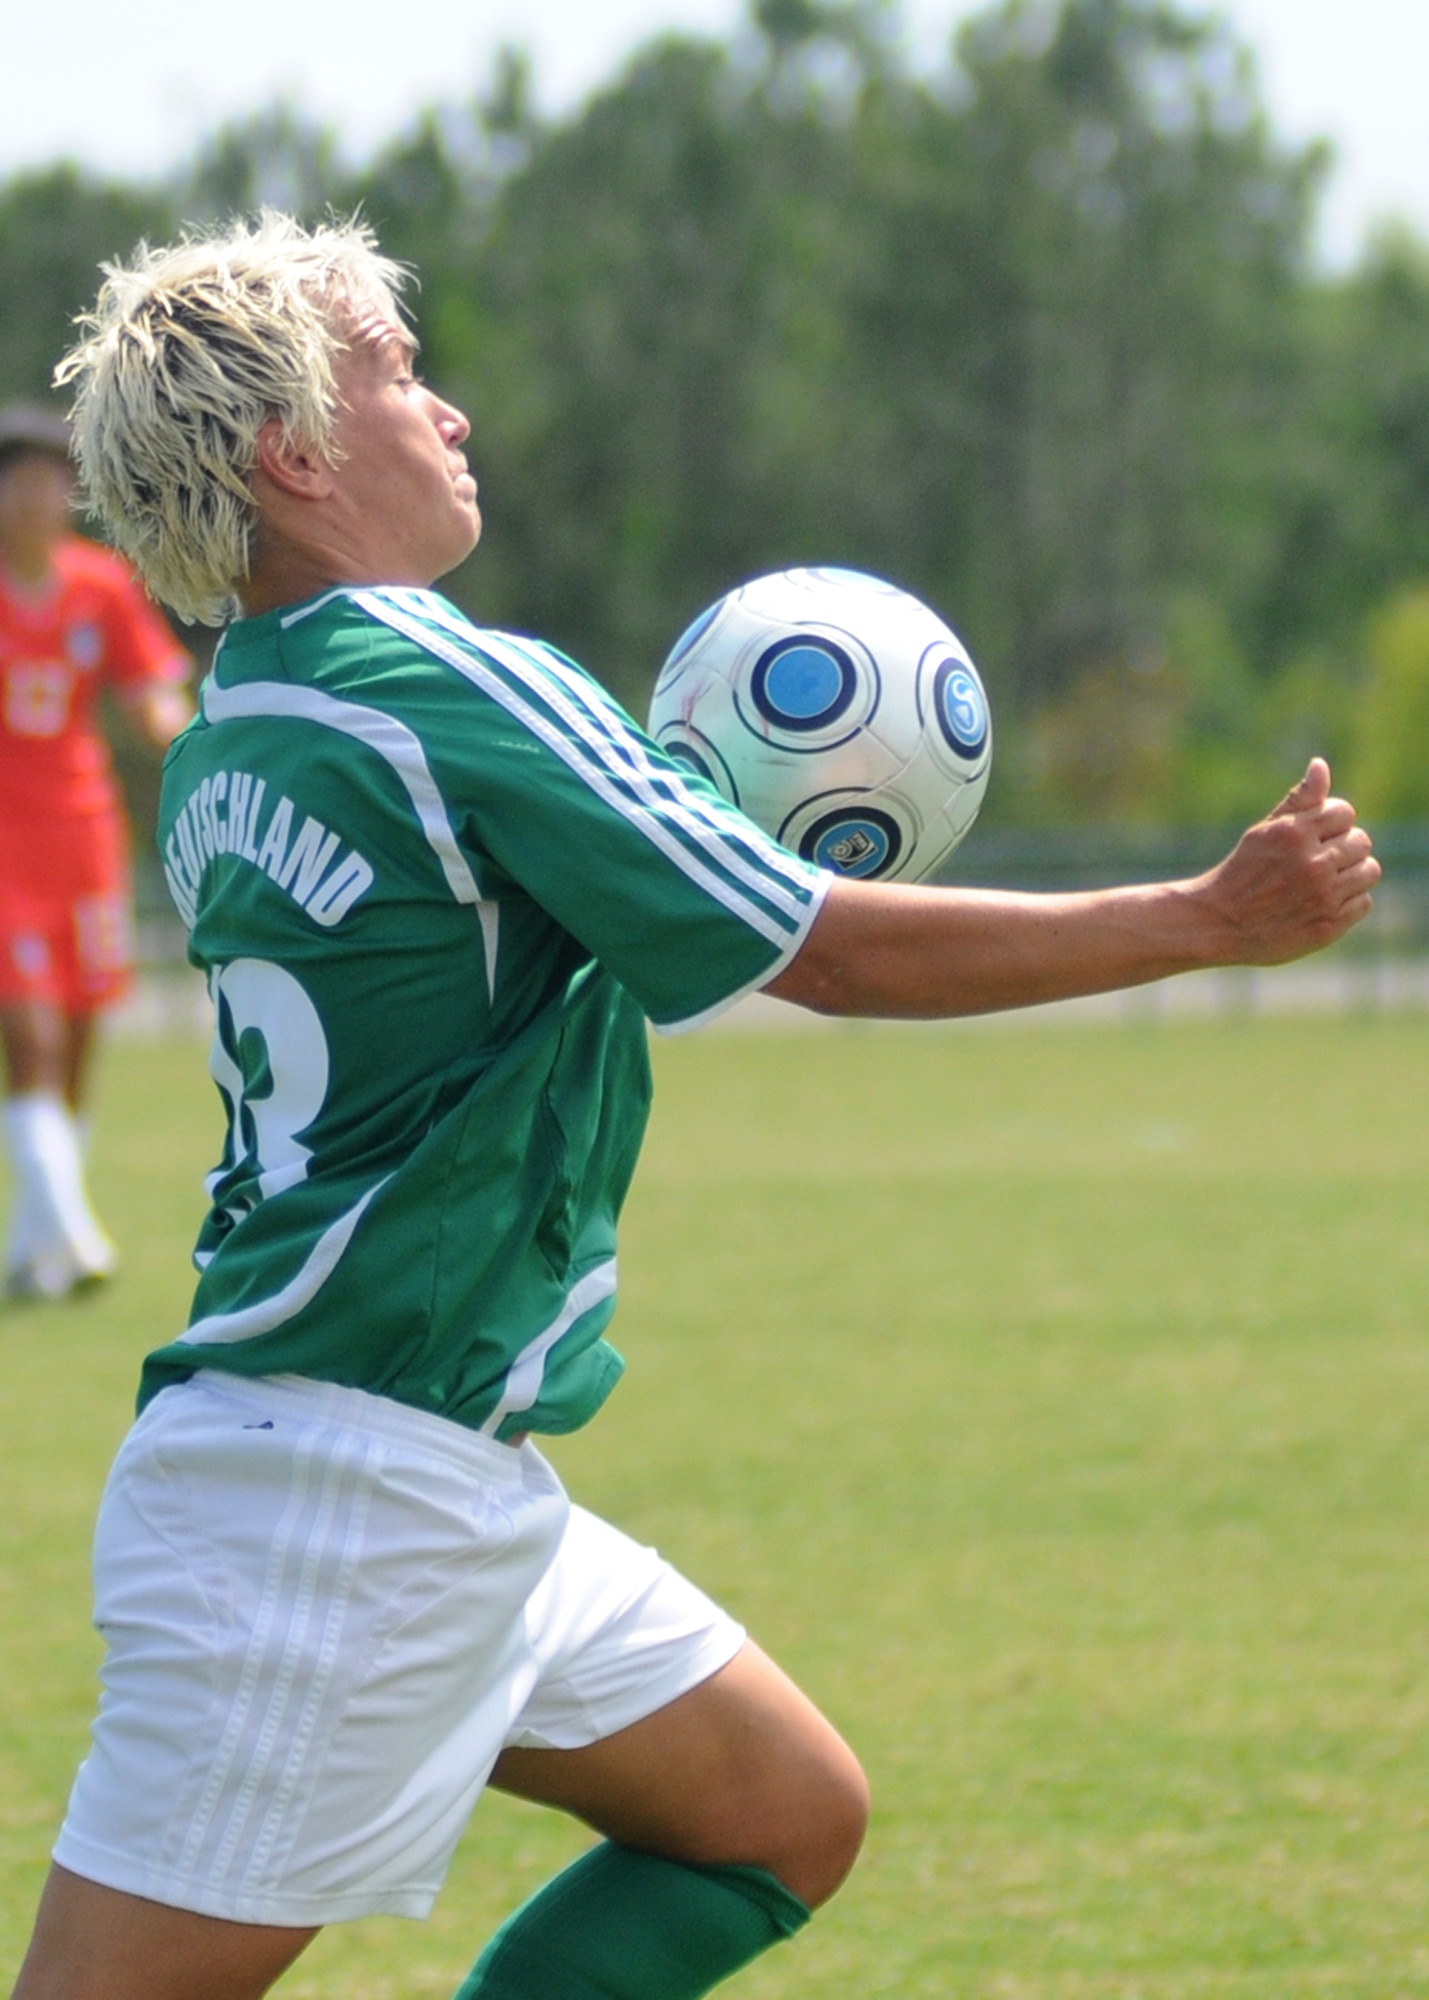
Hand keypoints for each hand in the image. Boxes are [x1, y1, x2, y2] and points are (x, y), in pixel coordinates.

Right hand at [1199, 758, 1379, 965]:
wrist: (1220, 923)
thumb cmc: (1243, 872)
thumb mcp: (1264, 831)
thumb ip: (1298, 800)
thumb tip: (1320, 765)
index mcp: (1295, 833)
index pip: (1344, 813)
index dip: (1333, 823)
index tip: (1315, 837)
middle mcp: (1313, 863)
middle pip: (1361, 842)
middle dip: (1343, 848)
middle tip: (1319, 861)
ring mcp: (1323, 895)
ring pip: (1369, 871)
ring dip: (1352, 874)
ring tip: (1326, 881)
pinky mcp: (1329, 925)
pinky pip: (1364, 902)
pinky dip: (1349, 902)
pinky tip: (1324, 903)